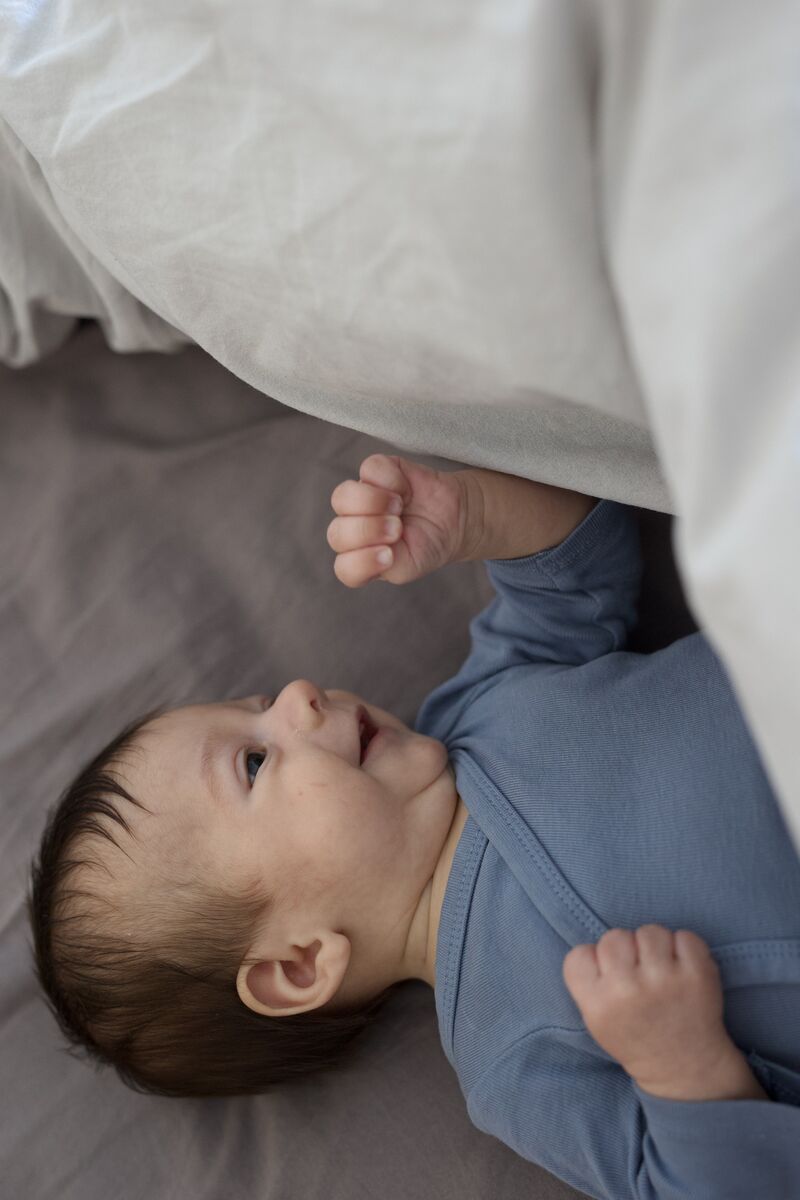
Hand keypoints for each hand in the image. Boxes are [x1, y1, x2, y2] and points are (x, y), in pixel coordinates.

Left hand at [327, 453, 471, 587]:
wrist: (455, 518)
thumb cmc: (427, 545)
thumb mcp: (408, 568)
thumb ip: (385, 566)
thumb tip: (375, 546)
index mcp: (358, 558)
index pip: (344, 567)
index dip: (363, 562)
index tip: (390, 555)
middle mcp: (352, 528)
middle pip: (337, 532)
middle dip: (370, 530)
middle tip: (397, 529)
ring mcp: (359, 498)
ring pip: (342, 497)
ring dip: (372, 503)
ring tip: (397, 507)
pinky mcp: (374, 471)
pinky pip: (369, 469)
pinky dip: (391, 480)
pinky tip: (405, 490)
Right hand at [562, 925, 741, 1098]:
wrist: (685, 1067)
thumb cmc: (636, 1038)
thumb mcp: (596, 1021)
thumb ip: (589, 982)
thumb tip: (597, 944)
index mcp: (598, 1004)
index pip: (580, 954)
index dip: (595, 960)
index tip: (609, 976)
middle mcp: (628, 989)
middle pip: (614, 937)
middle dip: (625, 950)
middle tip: (637, 972)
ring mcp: (665, 980)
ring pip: (649, 931)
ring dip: (655, 946)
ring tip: (660, 969)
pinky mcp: (697, 974)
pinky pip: (684, 936)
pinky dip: (684, 948)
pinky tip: (682, 969)